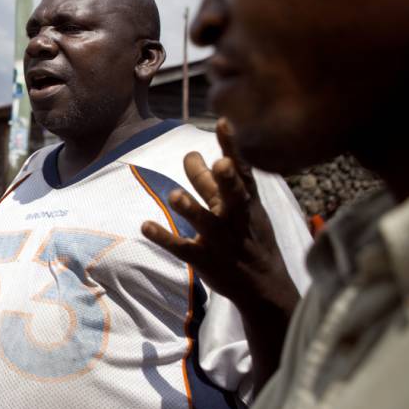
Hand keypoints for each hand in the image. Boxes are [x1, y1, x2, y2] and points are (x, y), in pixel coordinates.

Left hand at [140, 118, 298, 311]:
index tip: (224, 122)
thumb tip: (208, 154)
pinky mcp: (204, 259)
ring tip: (174, 195)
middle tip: (220, 163)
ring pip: (206, 223)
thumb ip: (223, 183)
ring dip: (191, 209)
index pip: (242, 172)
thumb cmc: (251, 237)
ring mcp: (221, 241)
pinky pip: (182, 248)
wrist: (263, 286)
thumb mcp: (245, 209)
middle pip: (233, 197)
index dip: (234, 148)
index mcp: (247, 203)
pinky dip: (164, 237)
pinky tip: (145, 226)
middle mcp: (236, 219)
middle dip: (227, 181)